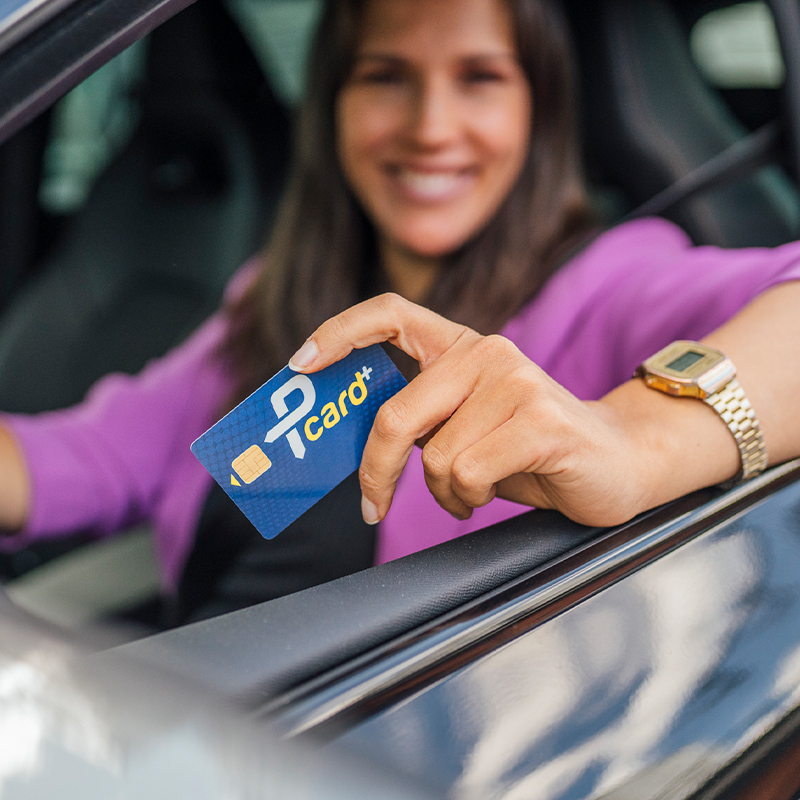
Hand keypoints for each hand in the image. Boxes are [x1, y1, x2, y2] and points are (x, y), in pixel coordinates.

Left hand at [289, 293, 665, 526]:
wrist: (619, 460)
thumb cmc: (529, 450)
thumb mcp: (464, 427)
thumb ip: (420, 419)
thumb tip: (353, 441)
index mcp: (461, 347)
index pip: (390, 313)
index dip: (339, 333)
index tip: (300, 365)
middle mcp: (485, 352)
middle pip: (394, 414)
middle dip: (374, 472)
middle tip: (372, 506)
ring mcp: (515, 381)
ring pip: (435, 456)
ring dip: (444, 491)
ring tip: (470, 492)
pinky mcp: (539, 419)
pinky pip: (468, 471)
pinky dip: (469, 498)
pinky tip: (493, 493)